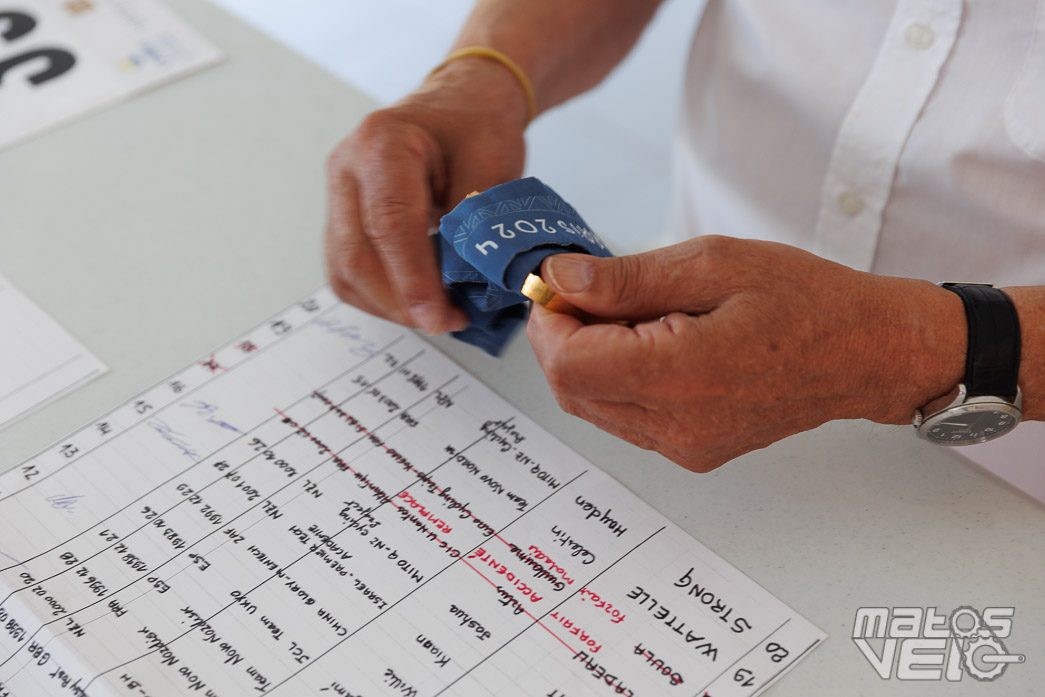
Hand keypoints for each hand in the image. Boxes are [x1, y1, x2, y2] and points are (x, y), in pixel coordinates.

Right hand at [325, 59, 527, 333]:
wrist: (458, 105)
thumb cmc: (476, 127)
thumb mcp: (494, 163)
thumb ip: (479, 222)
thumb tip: (474, 286)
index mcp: (383, 143)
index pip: (389, 223)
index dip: (413, 278)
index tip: (439, 316)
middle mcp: (347, 167)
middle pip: (356, 255)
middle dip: (401, 302)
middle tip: (449, 321)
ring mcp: (338, 194)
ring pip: (345, 271)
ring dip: (391, 305)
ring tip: (439, 313)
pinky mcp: (341, 218)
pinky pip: (348, 271)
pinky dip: (382, 297)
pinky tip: (418, 300)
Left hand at [526, 236, 965, 470]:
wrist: (866, 352)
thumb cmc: (805, 300)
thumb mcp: (712, 263)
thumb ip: (626, 278)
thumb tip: (561, 279)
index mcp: (681, 376)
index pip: (568, 363)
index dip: (550, 320)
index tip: (564, 283)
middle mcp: (677, 425)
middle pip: (570, 390)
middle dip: (562, 337)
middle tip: (591, 291)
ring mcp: (684, 445)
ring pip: (592, 405)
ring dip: (588, 357)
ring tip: (633, 313)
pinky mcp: (691, 450)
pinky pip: (624, 417)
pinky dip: (616, 377)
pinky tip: (651, 342)